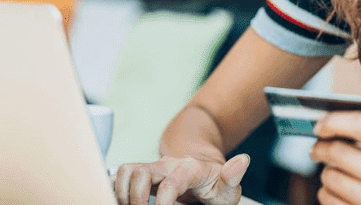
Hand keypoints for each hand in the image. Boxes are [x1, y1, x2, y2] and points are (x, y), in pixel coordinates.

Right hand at [113, 153, 249, 204]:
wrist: (202, 169)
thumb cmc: (214, 183)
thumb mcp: (227, 186)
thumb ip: (232, 177)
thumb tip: (243, 160)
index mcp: (189, 169)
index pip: (171, 182)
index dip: (164, 202)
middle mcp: (167, 165)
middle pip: (141, 172)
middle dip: (136, 198)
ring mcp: (153, 167)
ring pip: (127, 170)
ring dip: (124, 193)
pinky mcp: (142, 172)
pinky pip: (122, 174)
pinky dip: (118, 189)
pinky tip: (124, 202)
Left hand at [310, 111, 360, 204]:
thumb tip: (324, 125)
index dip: (334, 121)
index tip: (319, 125)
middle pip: (338, 152)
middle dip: (321, 149)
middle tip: (317, 149)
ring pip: (329, 177)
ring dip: (327, 174)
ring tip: (338, 175)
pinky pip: (327, 199)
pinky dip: (328, 194)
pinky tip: (341, 194)